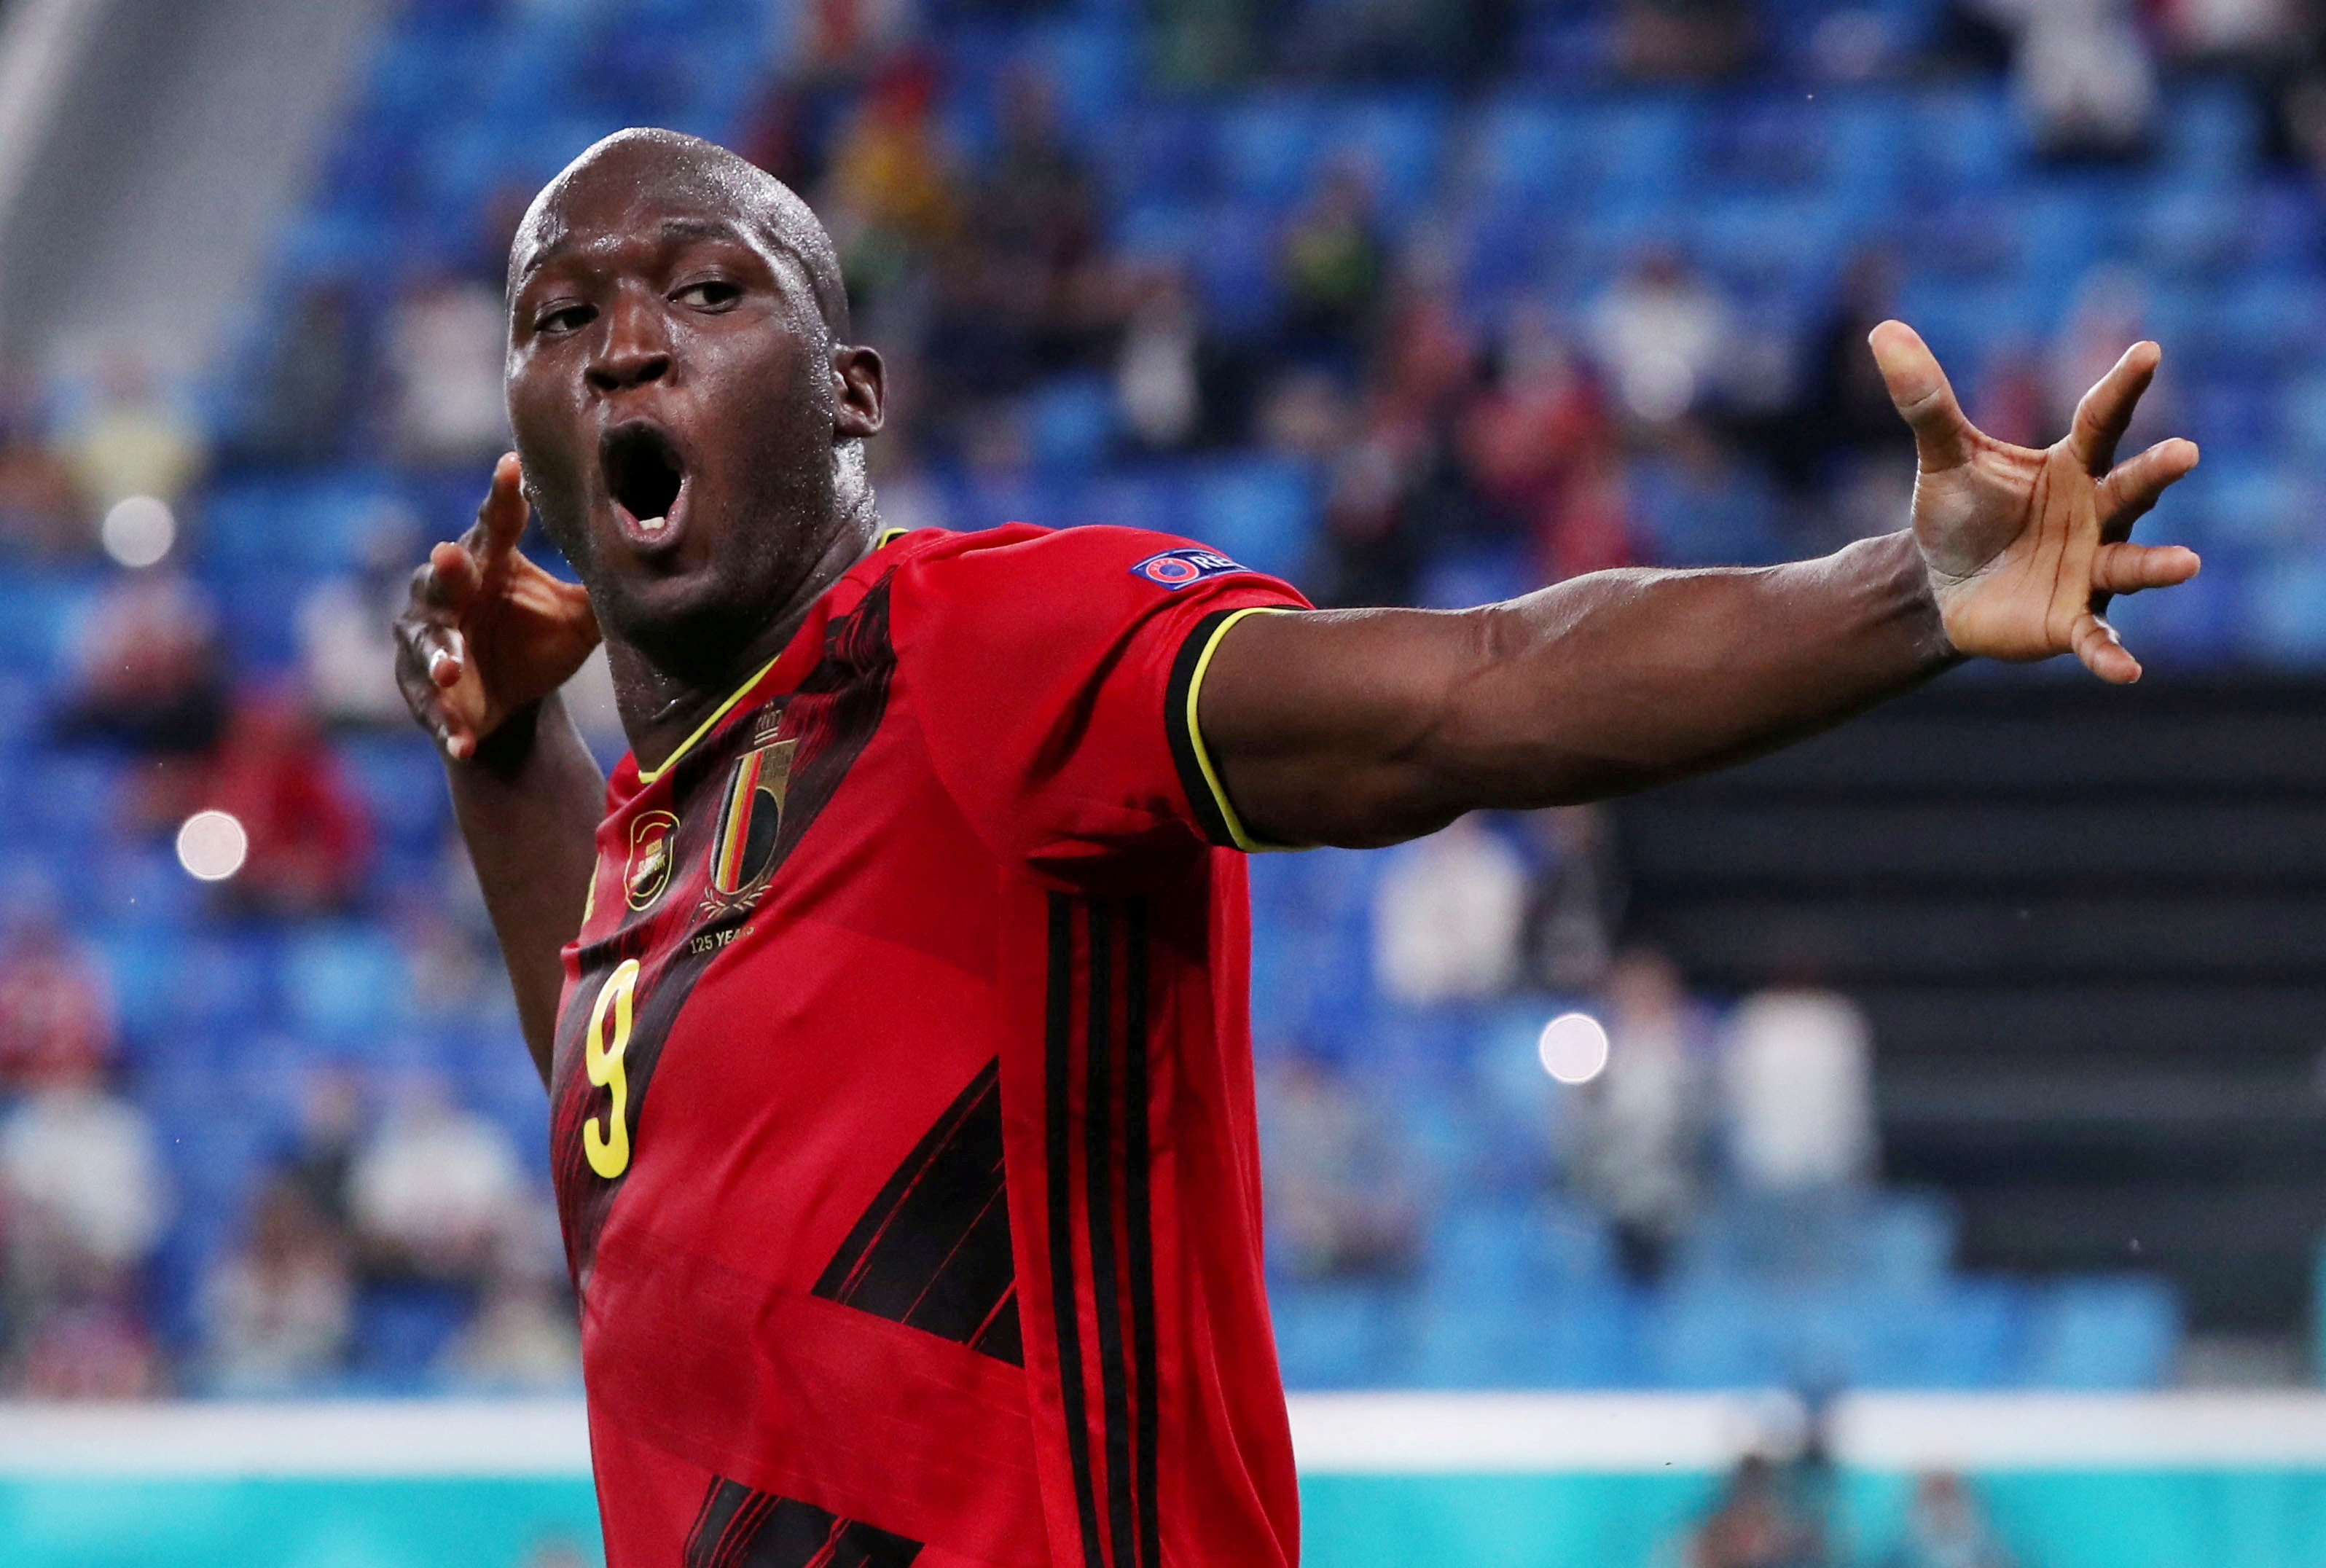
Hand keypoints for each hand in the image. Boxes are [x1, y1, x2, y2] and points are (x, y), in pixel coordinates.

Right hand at [394, 453, 599, 757]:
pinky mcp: (423, 690)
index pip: (495, 522)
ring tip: (450, 669)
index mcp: (490, 564)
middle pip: (445, 575)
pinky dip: (449, 725)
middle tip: (450, 553)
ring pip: (427, 642)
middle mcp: (450, 594)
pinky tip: (464, 741)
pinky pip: (432, 706)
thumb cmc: (541, 643)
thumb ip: (603, 588)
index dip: (501, 494)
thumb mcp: (580, 618)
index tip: (511, 465)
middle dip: (447, 567)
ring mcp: (429, 641)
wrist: (513, 706)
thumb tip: (660, 548)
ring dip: (438, 655)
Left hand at [1872, 321, 2201, 683]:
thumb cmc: (1960, 513)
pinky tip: (2126, 671)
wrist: (1939, 584)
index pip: (2101, 420)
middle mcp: (2096, 513)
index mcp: (2072, 466)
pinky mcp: (2071, 619)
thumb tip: (1885, 331)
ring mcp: (2091, 568)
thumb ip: (1924, 401)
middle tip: (2185, 452)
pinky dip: (2110, 654)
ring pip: (2131, 563)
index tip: (2148, 351)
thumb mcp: (1943, 457)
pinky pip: (2097, 639)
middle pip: (2131, 489)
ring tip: (2186, 563)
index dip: (2123, 387)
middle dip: (2156, 473)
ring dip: (2156, 567)